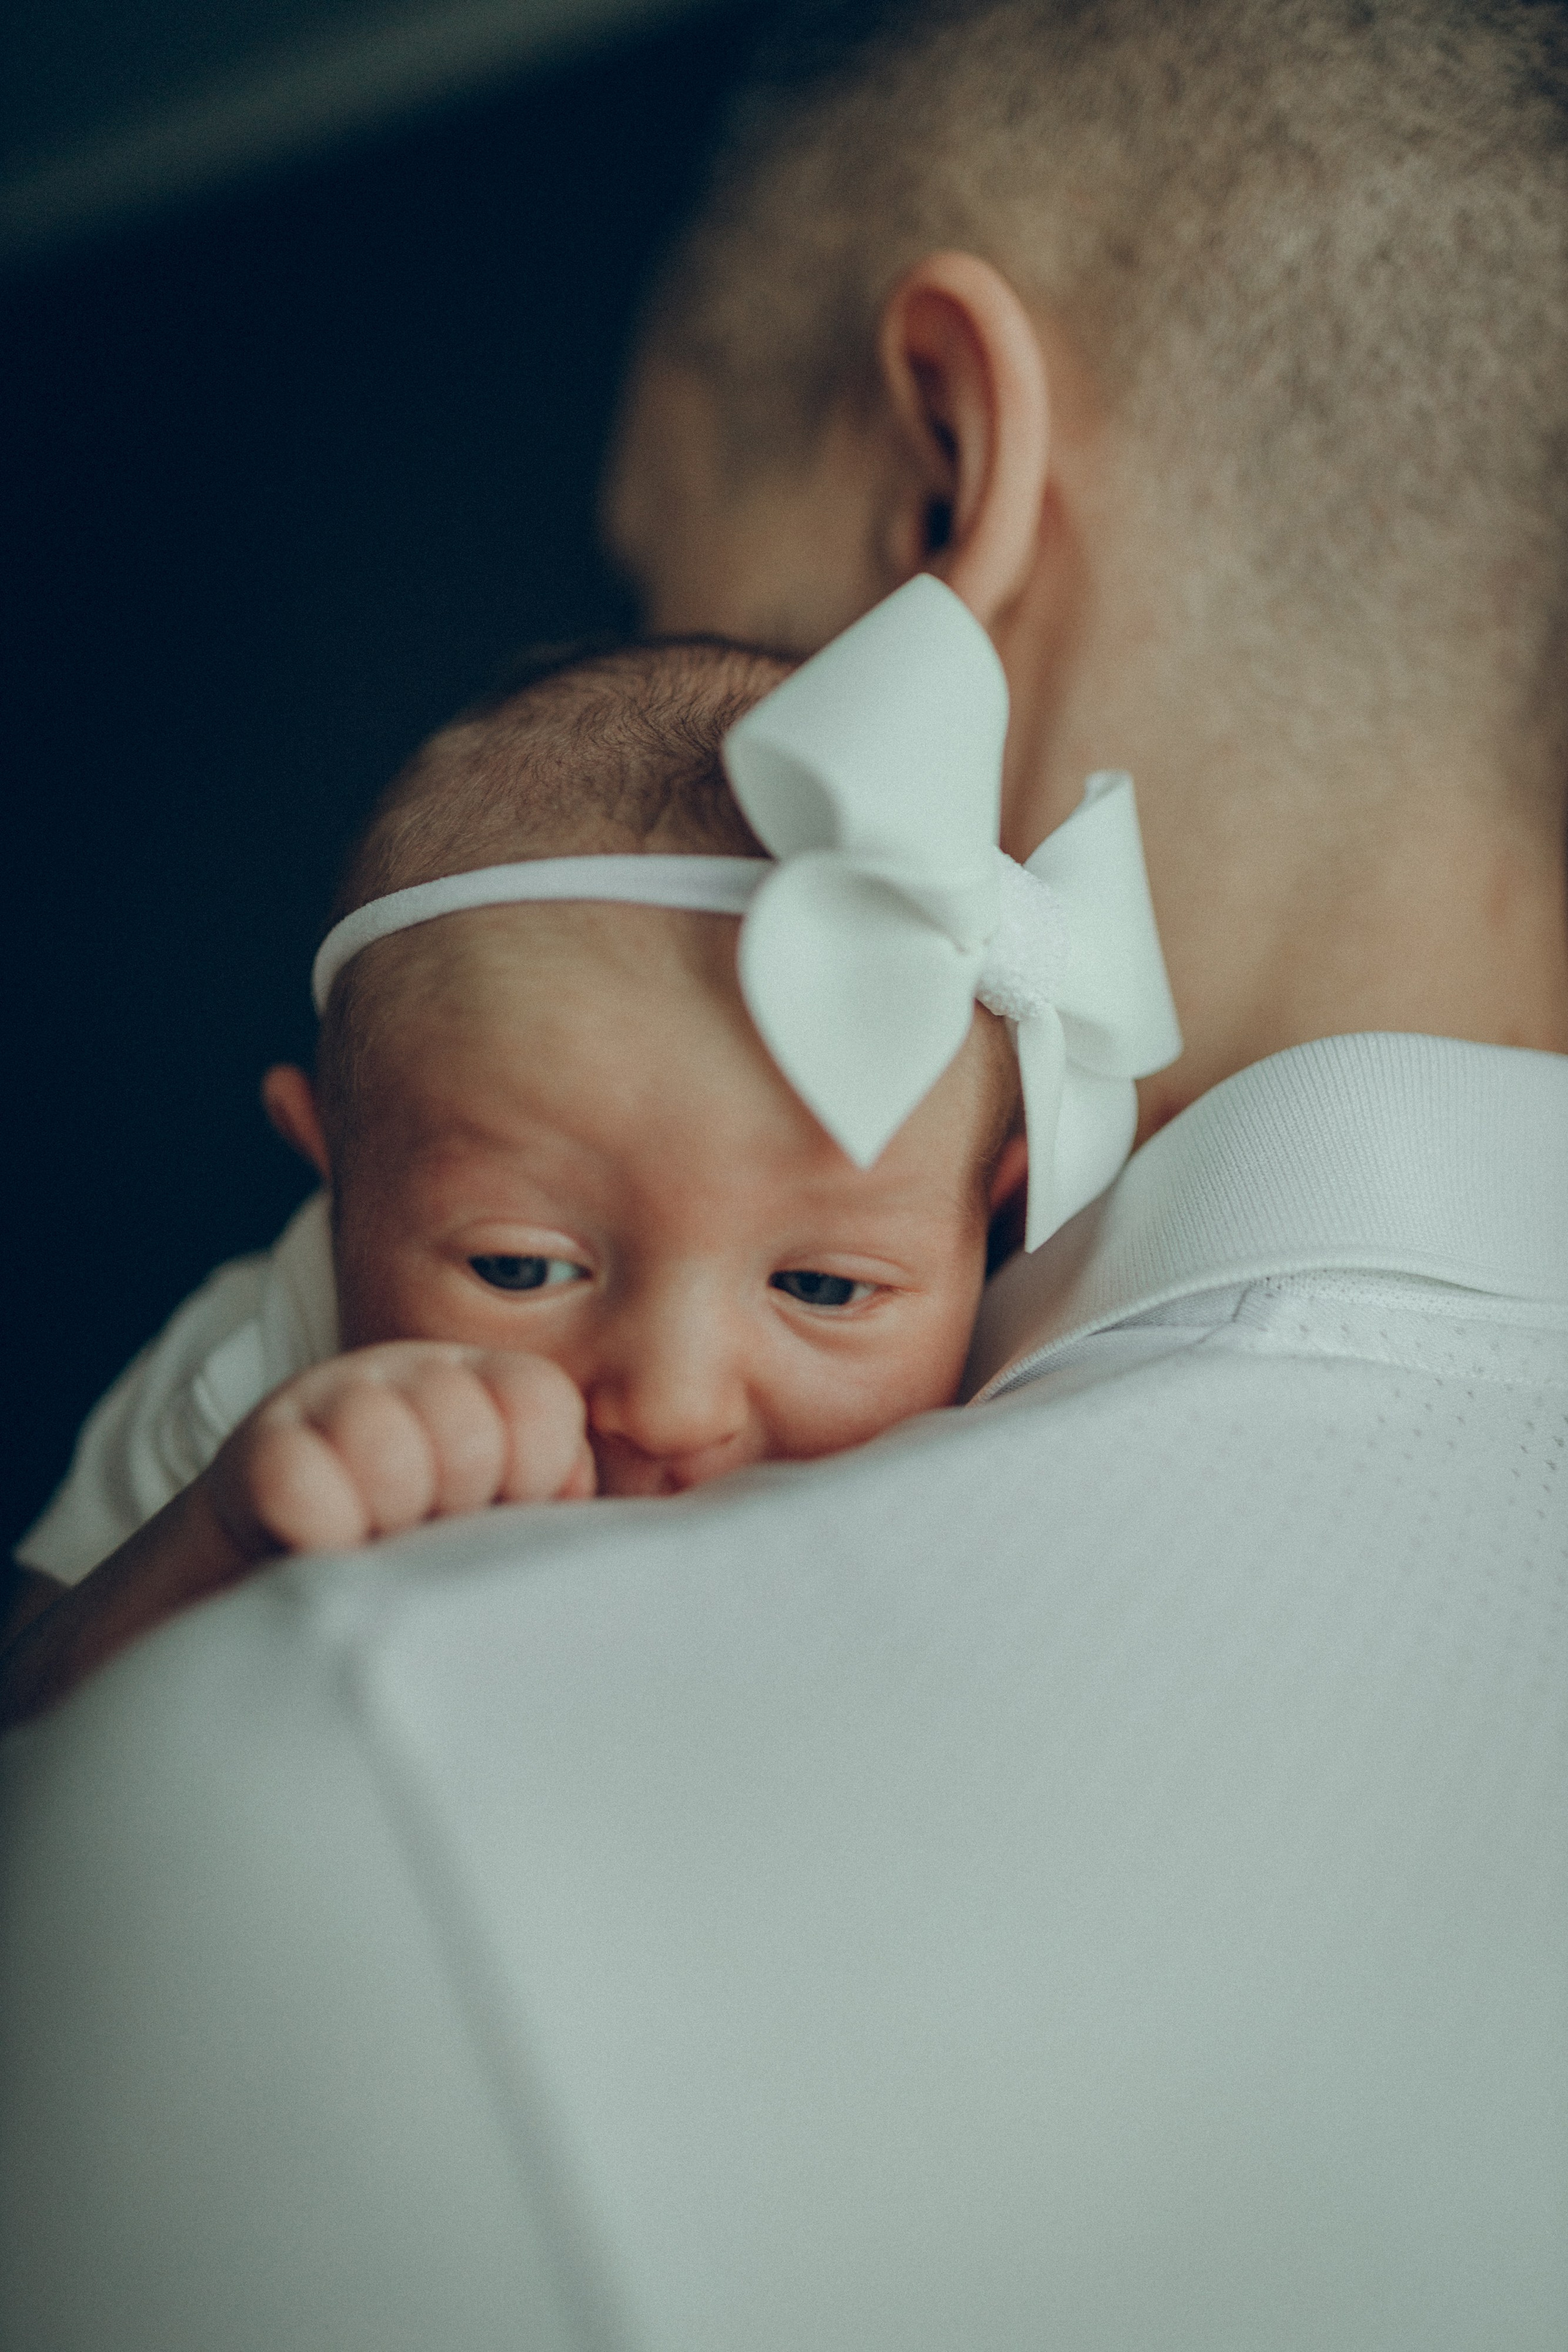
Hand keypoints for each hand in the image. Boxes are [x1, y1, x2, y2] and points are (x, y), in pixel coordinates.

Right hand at [1, 1345, 593, 1730]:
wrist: (278, 1633)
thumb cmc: (440, 1599)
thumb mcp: (531, 1554)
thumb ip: (600, 1535)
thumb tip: (707, 1544)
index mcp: (493, 1402)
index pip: (540, 1406)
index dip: (533, 1478)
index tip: (504, 1517)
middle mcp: (415, 1384)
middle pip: (470, 1424)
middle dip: (458, 1501)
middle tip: (426, 1539)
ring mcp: (332, 1407)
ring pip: (388, 1440)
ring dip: (387, 1517)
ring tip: (374, 1547)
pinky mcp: (258, 1453)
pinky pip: (304, 1482)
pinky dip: (318, 1529)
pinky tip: (314, 1549)